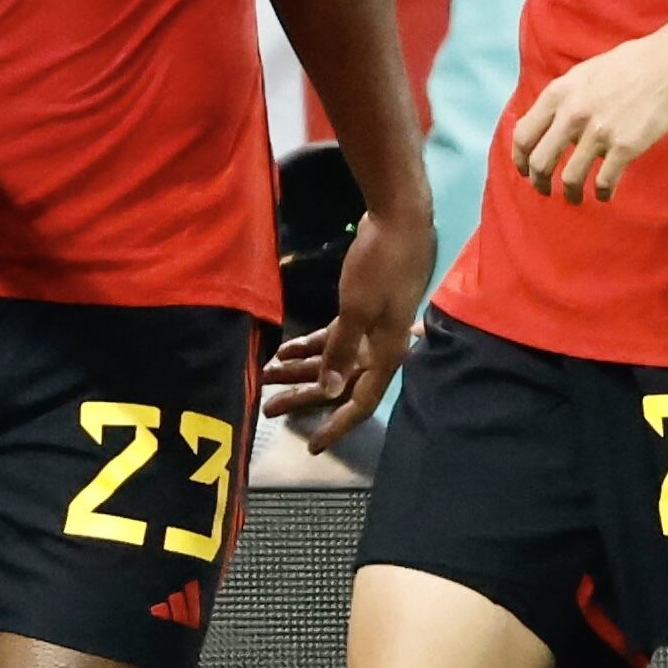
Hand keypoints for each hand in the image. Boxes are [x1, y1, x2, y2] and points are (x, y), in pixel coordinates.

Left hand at [263, 199, 425, 448]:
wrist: (401, 220)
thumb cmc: (382, 265)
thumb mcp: (357, 310)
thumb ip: (341, 351)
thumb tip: (329, 391)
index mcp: (386, 353)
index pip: (361, 401)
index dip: (336, 426)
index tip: (312, 446)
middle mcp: (380, 347)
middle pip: (339, 383)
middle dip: (303, 396)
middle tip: (268, 409)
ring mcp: (372, 328)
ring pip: (333, 359)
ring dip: (301, 369)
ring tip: (267, 376)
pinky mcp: (363, 309)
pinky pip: (334, 336)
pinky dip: (311, 344)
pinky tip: (284, 348)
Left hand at [506, 17, 667, 203]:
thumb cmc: (632, 64)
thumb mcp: (585, 73)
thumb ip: (563, 98)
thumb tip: (545, 124)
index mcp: (559, 93)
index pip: (523, 135)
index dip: (520, 158)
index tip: (526, 169)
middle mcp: (573, 114)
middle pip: (540, 162)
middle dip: (539, 182)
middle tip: (545, 189)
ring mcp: (599, 132)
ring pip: (570, 178)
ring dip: (570, 193)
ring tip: (575, 198)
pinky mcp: (625, 147)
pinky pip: (605, 181)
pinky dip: (603, 193)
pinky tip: (605, 194)